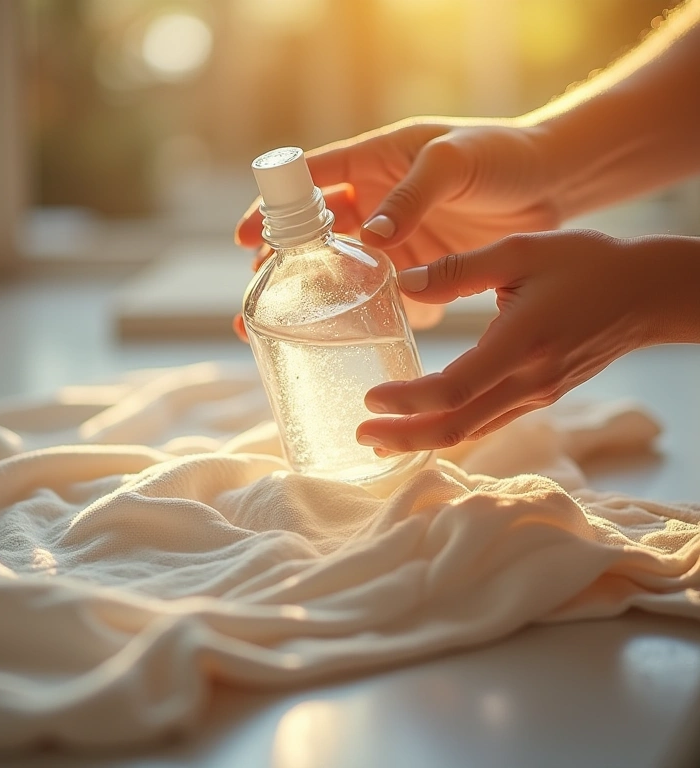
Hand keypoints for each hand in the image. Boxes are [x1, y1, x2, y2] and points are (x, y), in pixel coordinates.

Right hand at [234, 118, 560, 337]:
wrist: (552, 183)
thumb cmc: (500, 153)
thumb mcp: (453, 161)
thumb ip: (412, 194)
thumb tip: (371, 234)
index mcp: (374, 162)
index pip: (310, 183)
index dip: (273, 209)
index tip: (244, 238)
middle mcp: (375, 204)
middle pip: (314, 238)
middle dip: (281, 270)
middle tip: (254, 305)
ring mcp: (394, 242)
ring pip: (341, 274)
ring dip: (313, 304)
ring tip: (284, 335)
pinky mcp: (419, 273)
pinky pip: (383, 299)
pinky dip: (365, 320)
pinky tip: (345, 345)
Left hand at [357, 230, 699, 452]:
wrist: (646, 294)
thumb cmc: (587, 265)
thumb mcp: (521, 250)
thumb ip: (460, 269)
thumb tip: (404, 283)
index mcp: (522, 341)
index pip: (456, 387)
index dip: (409, 400)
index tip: (371, 397)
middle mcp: (528, 380)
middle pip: (458, 426)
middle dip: (405, 436)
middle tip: (361, 434)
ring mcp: (536, 394)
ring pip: (472, 431)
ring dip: (422, 439)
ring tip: (380, 438)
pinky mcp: (539, 396)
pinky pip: (487, 422)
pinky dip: (450, 428)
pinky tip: (426, 425)